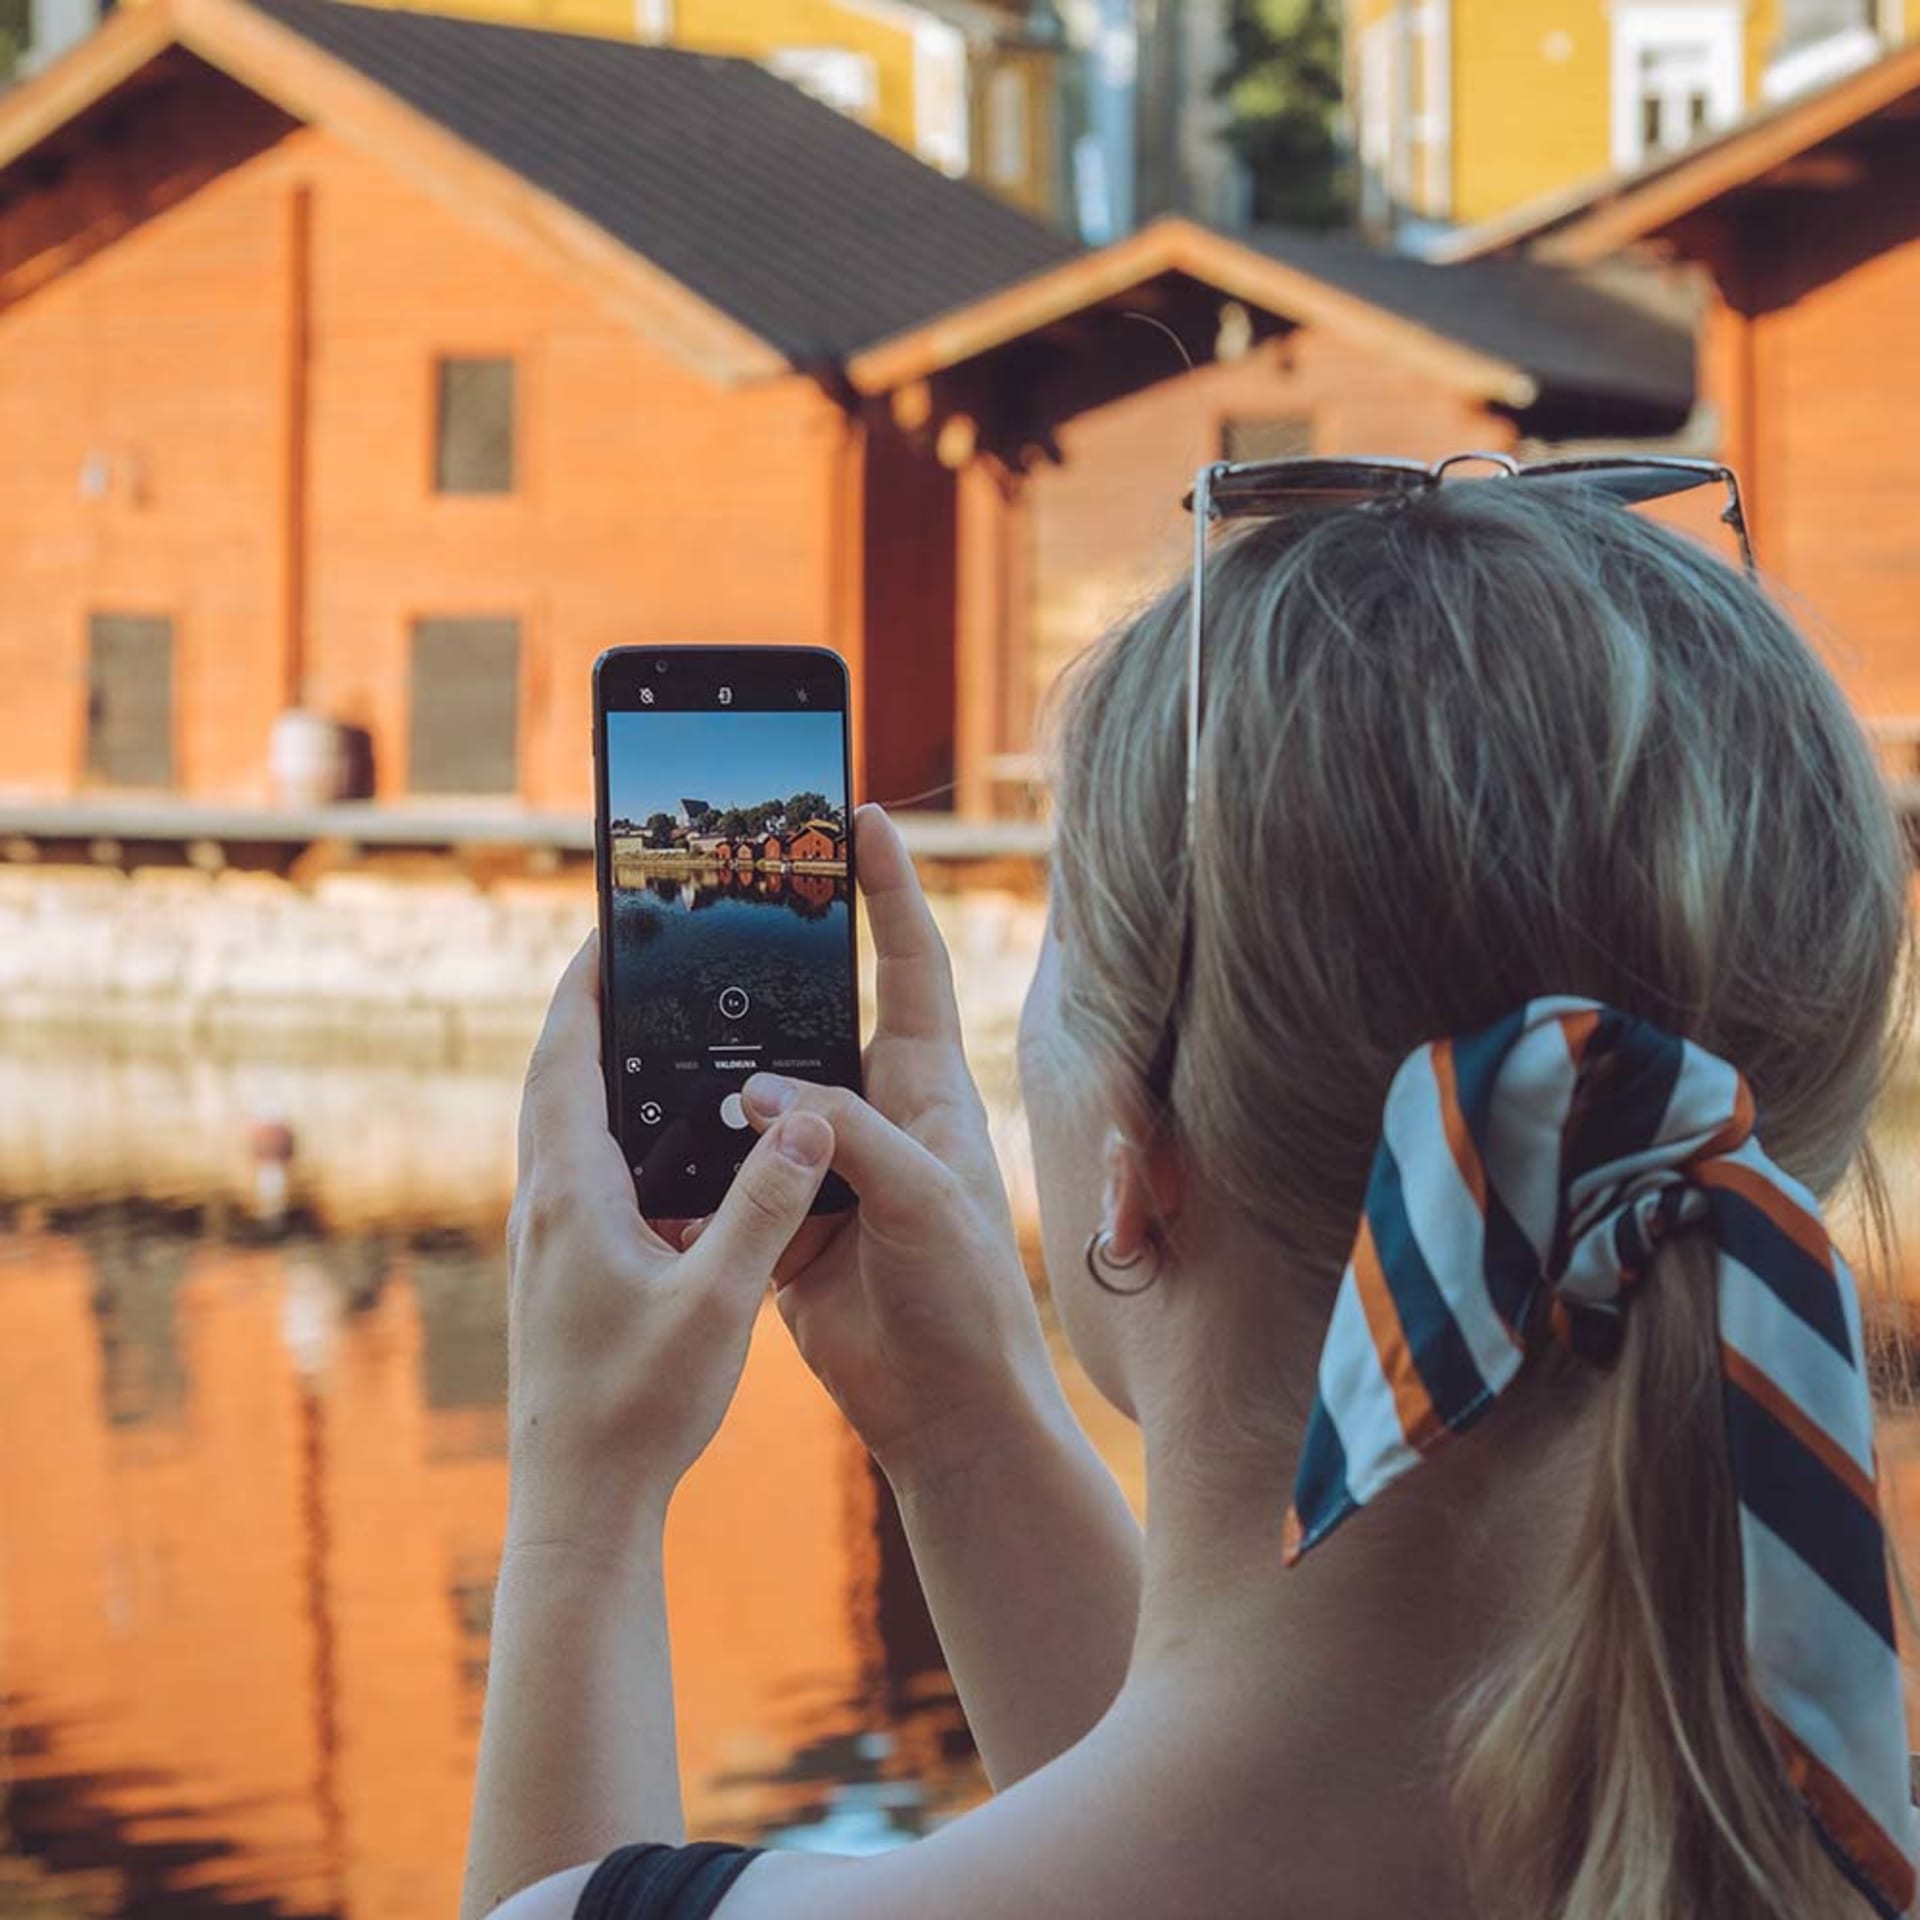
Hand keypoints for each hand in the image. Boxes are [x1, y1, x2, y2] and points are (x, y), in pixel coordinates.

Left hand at [504, 937, 834, 1545]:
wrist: (579, 1503)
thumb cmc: (637, 1407)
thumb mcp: (718, 1298)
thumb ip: (764, 1204)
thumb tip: (807, 1117)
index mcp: (572, 1194)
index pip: (565, 1059)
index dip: (582, 986)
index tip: (608, 928)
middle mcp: (544, 1206)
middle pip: (555, 1080)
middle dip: (588, 1014)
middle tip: (634, 962)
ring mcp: (547, 1243)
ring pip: (563, 1129)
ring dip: (597, 1074)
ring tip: (652, 1037)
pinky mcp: (562, 1275)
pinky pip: (581, 1177)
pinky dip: (614, 1137)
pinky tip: (667, 1156)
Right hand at [689, 806, 1065, 1492]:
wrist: (944, 1406)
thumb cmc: (965, 1297)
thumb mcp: (921, 1199)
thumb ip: (847, 1137)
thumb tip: (759, 1094)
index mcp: (927, 1087)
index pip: (907, 962)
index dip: (887, 888)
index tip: (857, 818)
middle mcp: (877, 1111)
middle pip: (820, 1011)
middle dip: (775, 960)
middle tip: (724, 895)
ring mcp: (827, 1162)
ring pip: (764, 1088)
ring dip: (720, 1061)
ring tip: (665, 1008)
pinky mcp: (785, 1215)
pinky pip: (732, 1165)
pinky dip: (697, 1153)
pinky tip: (654, 1131)